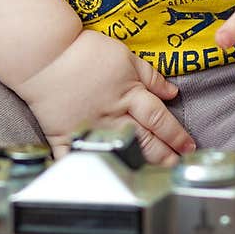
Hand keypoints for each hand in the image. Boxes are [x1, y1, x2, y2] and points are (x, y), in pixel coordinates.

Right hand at [19, 29, 195, 164]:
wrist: (45, 55)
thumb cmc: (84, 52)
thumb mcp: (125, 56)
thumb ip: (151, 76)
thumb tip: (172, 93)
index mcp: (129, 95)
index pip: (161, 120)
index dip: (177, 135)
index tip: (189, 146)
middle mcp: (113, 116)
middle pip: (146, 141)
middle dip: (166, 156)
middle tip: (178, 167)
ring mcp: (91, 129)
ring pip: (121, 152)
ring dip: (140, 165)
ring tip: (154, 175)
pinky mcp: (67, 136)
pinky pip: (79, 159)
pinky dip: (88, 171)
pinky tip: (100, 181)